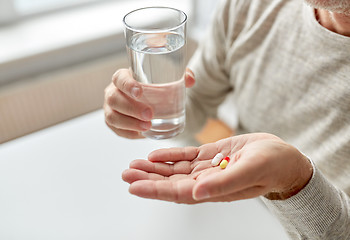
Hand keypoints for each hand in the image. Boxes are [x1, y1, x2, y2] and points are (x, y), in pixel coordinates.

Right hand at [104, 68, 194, 138]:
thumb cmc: (154, 87)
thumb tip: (190, 80)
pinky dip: (129, 132)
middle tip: (150, 115)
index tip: (140, 92)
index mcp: (123, 77)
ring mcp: (110, 108)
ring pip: (113, 116)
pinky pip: (116, 129)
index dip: (127, 85)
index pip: (120, 78)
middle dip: (131, 108)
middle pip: (114, 99)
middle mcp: (112, 91)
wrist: (146, 99)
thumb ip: (180, 76)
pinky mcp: (113, 122)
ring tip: (147, 127)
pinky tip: (141, 134)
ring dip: (129, 123)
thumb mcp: (166, 79)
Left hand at [122, 133, 312, 202]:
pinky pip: (186, 157)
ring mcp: (208, 169)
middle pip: (171, 182)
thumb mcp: (249, 171)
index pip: (178, 193)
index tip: (134, 187)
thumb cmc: (271, 166)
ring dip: (154, 167)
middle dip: (147, 179)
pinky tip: (156, 154)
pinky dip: (170, 156)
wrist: (283, 158)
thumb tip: (197, 194)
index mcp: (213, 189)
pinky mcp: (211, 156)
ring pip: (175, 170)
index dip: (154, 190)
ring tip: (134, 164)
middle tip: (126, 174)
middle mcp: (206, 182)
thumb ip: (223, 183)